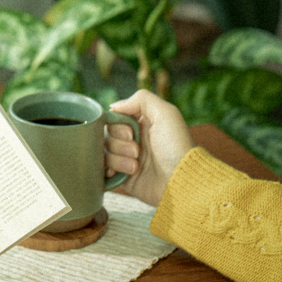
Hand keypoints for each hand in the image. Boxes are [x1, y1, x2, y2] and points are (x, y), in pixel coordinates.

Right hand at [106, 89, 194, 206]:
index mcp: (141, 124)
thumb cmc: (176, 147)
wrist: (179, 181)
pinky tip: (117, 173)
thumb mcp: (166, 113)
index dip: (117, 125)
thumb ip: (141, 99)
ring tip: (136, 166)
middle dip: (119, 143)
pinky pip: (102, 170)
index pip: (114, 118)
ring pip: (104, 153)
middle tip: (137, 151)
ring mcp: (126, 158)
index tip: (130, 132)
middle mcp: (132, 140)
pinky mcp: (122, 176)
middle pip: (106, 135)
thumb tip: (114, 106)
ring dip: (118, 159)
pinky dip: (107, 170)